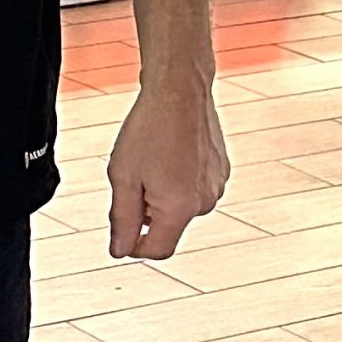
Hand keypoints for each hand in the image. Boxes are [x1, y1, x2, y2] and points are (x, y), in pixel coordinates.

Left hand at [107, 79, 229, 261]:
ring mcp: (217, 187)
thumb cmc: (149, 129)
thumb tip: (120, 250)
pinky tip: (169, 153)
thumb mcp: (123, 177)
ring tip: (152, 160)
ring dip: (162, 195)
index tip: (120, 231)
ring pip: (180, 207)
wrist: (179, 91)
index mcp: (180, 208)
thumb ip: (122, 219)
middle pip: (168, 227)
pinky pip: (193, 188)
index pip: (157, 250)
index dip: (133, 246)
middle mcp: (204, 203)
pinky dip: (178, 180)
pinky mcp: (221, 172)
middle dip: (146, 212)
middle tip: (133, 176)